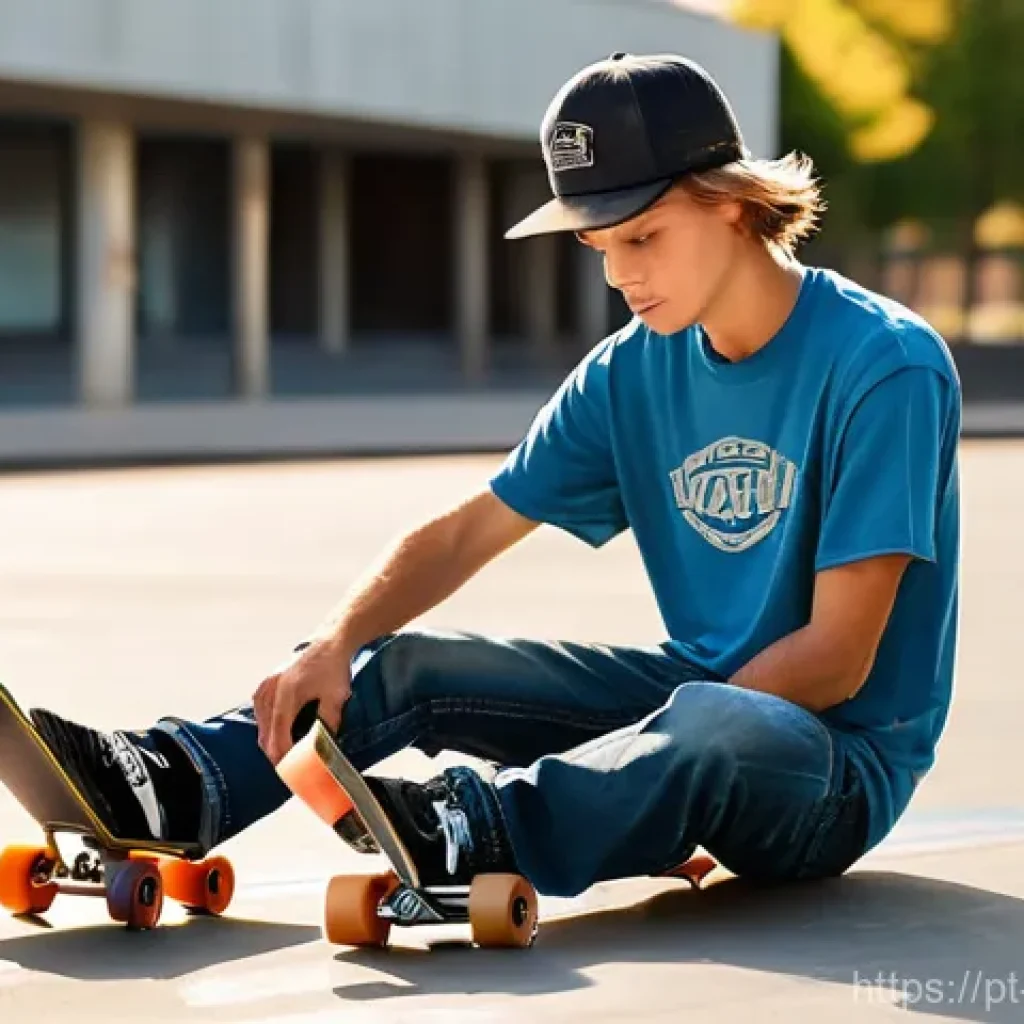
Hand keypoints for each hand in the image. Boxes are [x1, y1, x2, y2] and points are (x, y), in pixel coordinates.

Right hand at [253, 637, 350, 764]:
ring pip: (261, 724)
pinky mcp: (266, 684)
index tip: (291, 772)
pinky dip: (269, 726)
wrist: (330, 642)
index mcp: (286, 694)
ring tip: (287, 754)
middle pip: (265, 734)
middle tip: (290, 770)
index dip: (283, 757)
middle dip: (276, 753)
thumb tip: (322, 748)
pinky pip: (261, 712)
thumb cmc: (333, 666)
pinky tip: (281, 733)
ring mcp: (265, 686)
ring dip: (272, 741)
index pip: (278, 736)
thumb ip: (327, 724)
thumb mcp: (336, 698)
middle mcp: (270, 689)